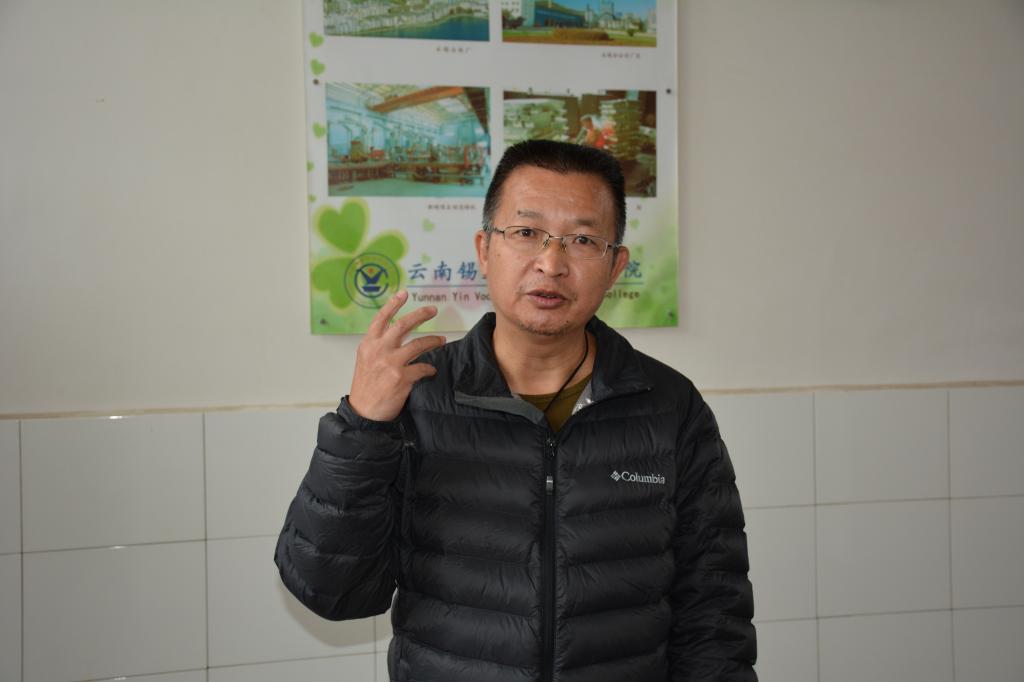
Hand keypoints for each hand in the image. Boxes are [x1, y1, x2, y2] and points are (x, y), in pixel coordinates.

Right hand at [348, 290, 445, 421]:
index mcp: (368, 344)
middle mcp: (379, 350)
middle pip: (403, 325)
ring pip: (418, 344)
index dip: (393, 304)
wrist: (364, 412)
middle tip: (433, 309)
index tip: (404, 293)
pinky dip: (430, 368)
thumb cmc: (366, 388)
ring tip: (441, 340)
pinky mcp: (402, 377)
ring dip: (433, 341)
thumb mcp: (365, 362)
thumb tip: (396, 336)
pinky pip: (423, 367)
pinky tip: (432, 370)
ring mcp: (391, 363)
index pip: (381, 319)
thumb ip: (378, 347)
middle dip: (420, 314)